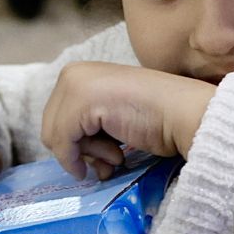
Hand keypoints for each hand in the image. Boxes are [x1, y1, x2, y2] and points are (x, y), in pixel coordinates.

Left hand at [39, 61, 215, 179]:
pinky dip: (81, 160)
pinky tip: (116, 157)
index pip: (55, 118)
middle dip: (79, 151)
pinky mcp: (81, 101)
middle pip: (51, 128)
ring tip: (117, 157)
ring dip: (87, 155)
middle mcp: (72, 73)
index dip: (76, 144)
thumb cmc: (156, 117)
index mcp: (79, 73)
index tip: (104, 156)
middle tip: (111, 161)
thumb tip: (67, 154)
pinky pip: (62, 143)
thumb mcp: (111, 115)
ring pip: (55, 138)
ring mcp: (75, 85)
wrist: (183, 113)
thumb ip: (86, 125)